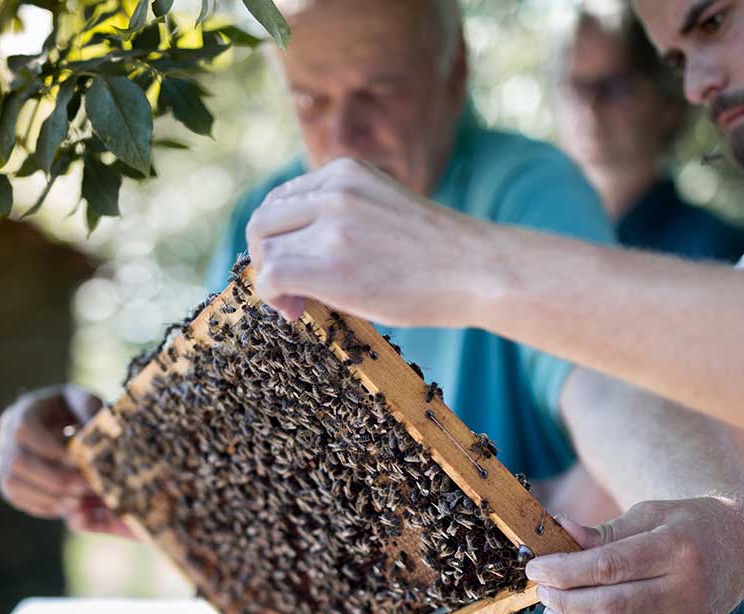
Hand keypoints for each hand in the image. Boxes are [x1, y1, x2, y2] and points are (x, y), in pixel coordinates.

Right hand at [0, 385, 133, 538]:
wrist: (51, 423)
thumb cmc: (70, 410)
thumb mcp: (80, 401)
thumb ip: (88, 407)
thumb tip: (96, 426)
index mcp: (23, 412)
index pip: (25, 430)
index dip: (49, 448)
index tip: (77, 461)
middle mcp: (4, 437)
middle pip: (18, 463)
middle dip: (54, 478)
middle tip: (84, 487)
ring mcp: (0, 461)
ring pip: (13, 485)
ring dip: (47, 497)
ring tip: (78, 502)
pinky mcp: (5, 481)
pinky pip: (16, 498)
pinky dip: (42, 506)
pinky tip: (67, 508)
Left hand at [245, 158, 493, 326]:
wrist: (480, 270)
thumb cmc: (441, 255)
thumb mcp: (385, 210)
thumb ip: (345, 215)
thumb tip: (303, 252)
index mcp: (345, 172)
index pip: (283, 199)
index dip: (282, 236)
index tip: (301, 265)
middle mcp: (334, 190)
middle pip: (263, 220)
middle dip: (266, 257)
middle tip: (290, 289)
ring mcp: (332, 225)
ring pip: (265, 249)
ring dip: (271, 279)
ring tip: (299, 303)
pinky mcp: (332, 263)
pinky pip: (271, 276)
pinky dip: (271, 297)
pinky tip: (297, 311)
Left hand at [525, 497, 743, 613]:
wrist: (739, 549)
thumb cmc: (685, 524)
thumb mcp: (650, 514)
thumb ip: (604, 530)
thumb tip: (559, 530)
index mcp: (677, 548)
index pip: (611, 566)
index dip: (566, 570)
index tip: (536, 568)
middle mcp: (686, 589)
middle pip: (613, 605)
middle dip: (567, 600)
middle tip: (541, 591)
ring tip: (550, 613)